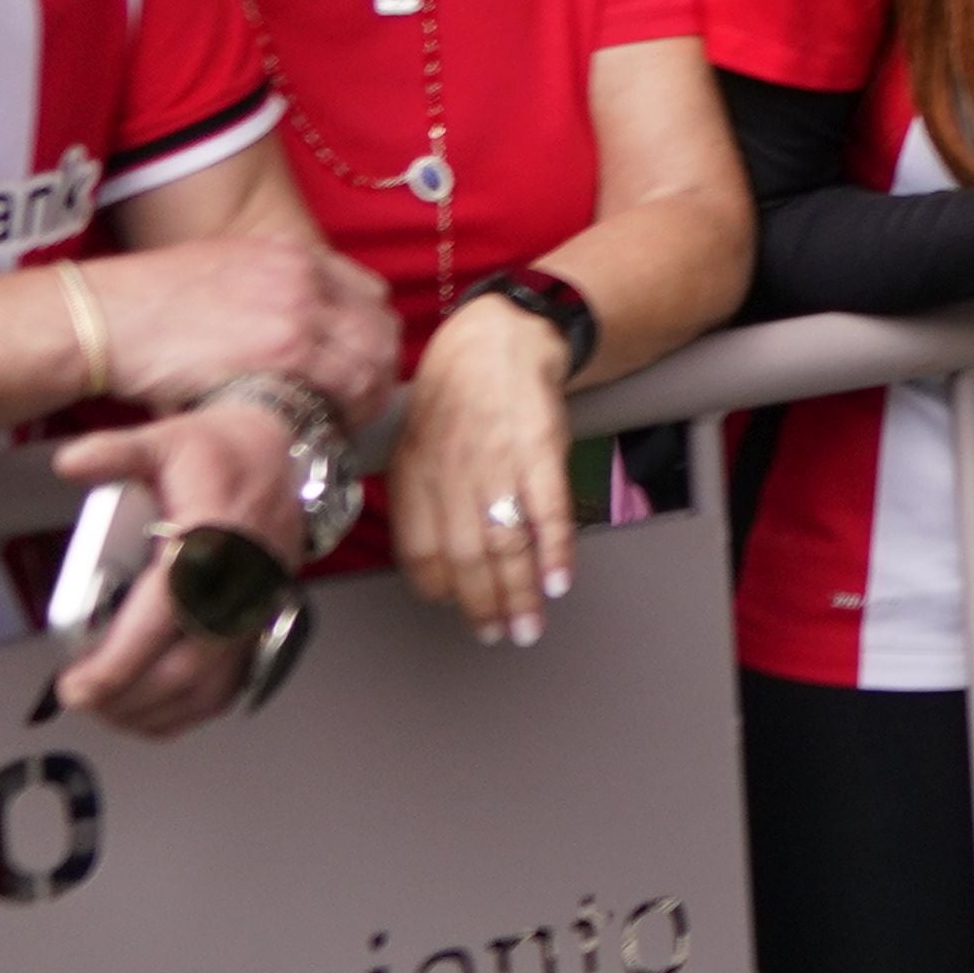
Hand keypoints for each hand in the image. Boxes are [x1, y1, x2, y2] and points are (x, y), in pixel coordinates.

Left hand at [48, 401, 311, 736]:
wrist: (285, 457)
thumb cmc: (228, 455)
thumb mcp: (168, 439)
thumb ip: (116, 451)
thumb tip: (72, 462)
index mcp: (216, 541)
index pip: (167, 617)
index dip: (120, 661)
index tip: (78, 683)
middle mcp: (240, 584)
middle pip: (185, 668)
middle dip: (124, 696)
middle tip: (78, 695)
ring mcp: (252, 610)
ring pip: (206, 687)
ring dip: (150, 709)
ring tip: (103, 704)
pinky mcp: (256, 626)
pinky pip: (226, 688)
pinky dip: (184, 712)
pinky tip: (147, 710)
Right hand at [89, 232, 402, 420]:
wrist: (104, 317)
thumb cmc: (145, 305)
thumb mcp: (219, 272)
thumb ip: (264, 292)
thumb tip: (290, 333)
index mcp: (290, 255)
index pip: (368, 294)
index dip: (371, 334)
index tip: (361, 363)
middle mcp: (304, 276)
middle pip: (380, 327)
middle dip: (379, 368)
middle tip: (362, 403)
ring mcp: (299, 310)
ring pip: (371, 358)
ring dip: (368, 394)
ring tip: (346, 423)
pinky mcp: (285, 350)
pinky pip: (345, 383)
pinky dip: (346, 410)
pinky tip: (329, 428)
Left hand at [388, 295, 576, 649]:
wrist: (497, 338)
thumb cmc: (456, 397)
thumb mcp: (415, 444)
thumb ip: (419, 500)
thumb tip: (430, 564)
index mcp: (414, 475)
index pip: (419, 551)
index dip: (438, 588)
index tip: (456, 609)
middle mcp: (451, 473)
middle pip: (466, 557)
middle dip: (483, 606)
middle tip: (500, 634)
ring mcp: (497, 462)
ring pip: (506, 543)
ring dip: (520, 593)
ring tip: (529, 625)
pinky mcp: (540, 449)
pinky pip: (548, 510)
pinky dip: (555, 551)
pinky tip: (559, 581)